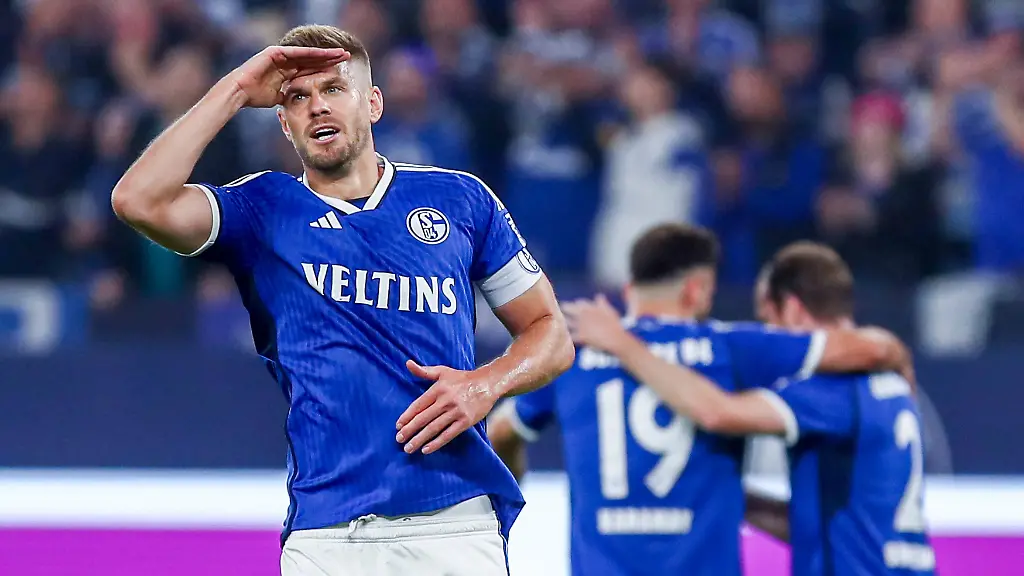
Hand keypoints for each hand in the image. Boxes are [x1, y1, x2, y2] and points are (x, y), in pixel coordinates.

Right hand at [229, 46, 349, 107]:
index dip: (325, 68)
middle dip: (329, 58)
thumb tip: (291, 102)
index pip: (310, 68)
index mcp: (287, 71)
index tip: (340, 70)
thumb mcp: (277, 98)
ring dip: (324, 53)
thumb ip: (286, 96)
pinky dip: (310, 53)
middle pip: (312, 59)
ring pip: (307, 54)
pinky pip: (296, 52)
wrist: (240, 93)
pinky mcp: (275, 52)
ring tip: (340, 53)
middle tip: (346, 56)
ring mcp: (281, 55)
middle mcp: (286, 61)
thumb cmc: (255, 97)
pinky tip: (324, 53)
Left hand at [396, 360, 499, 454]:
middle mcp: (446, 401)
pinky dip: (436, 443)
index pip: (418, 405)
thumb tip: (408, 363)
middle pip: (423, 418)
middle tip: (398, 440)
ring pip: (434, 428)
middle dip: (409, 430)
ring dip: (419, 439)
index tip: (398, 426)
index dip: (407, 416)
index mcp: (438, 389)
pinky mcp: (465, 421)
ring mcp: (456, 412)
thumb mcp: (443, 371)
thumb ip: (424, 371)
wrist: (487, 383)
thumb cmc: (462, 378)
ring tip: (408, 448)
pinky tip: (426, 449)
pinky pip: (448, 434)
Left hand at [562, 294, 628, 352]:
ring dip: (563, 322)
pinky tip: (564, 337)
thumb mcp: (609, 311)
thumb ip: (602, 303)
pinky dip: (566, 336)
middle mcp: (583, 314)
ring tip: (559, 323)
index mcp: (590, 307)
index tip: (573, 306)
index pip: (579, 302)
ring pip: (566, 321)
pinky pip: (570, 335)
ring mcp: (580, 325)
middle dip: (564, 309)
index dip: (575, 304)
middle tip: (561, 310)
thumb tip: (599, 296)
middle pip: (567, 308)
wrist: (615, 339)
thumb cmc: (614, 325)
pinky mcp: (580, 336)